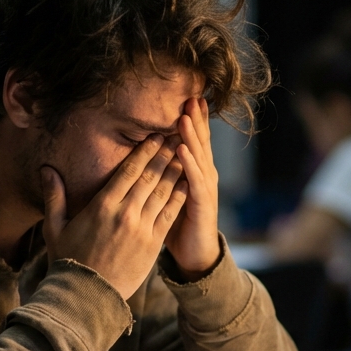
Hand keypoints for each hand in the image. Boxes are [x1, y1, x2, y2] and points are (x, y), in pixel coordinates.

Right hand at [42, 136, 188, 299]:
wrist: (86, 297)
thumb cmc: (68, 262)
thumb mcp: (55, 228)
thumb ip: (54, 197)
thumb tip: (47, 169)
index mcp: (101, 206)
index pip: (128, 171)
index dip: (144, 151)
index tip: (155, 137)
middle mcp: (124, 214)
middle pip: (149, 177)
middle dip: (164, 154)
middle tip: (176, 136)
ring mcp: (141, 229)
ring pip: (163, 192)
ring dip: (174, 171)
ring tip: (184, 153)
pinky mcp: (153, 245)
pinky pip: (170, 214)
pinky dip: (179, 197)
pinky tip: (186, 183)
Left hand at [164, 97, 220, 278]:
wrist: (195, 255)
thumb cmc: (179, 225)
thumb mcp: (169, 194)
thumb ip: (162, 174)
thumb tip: (145, 155)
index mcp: (195, 172)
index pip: (194, 140)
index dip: (192, 119)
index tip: (188, 96)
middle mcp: (204, 176)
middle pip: (200, 142)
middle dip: (196, 119)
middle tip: (191, 95)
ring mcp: (205, 189)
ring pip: (199, 156)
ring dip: (192, 135)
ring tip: (185, 116)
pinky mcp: (202, 204)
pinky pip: (195, 180)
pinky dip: (189, 163)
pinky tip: (182, 149)